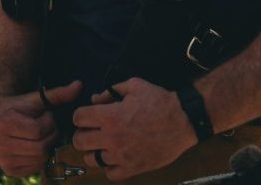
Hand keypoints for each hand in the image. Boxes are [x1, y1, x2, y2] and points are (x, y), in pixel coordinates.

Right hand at [0, 79, 81, 176]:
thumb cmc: (20, 107)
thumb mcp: (36, 99)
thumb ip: (58, 94)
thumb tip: (79, 85)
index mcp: (4, 124)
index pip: (37, 130)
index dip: (49, 123)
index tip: (47, 116)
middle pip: (40, 148)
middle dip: (51, 136)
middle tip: (49, 128)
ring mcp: (3, 159)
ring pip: (39, 159)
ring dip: (47, 147)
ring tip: (43, 136)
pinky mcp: (9, 169)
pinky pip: (35, 167)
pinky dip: (41, 157)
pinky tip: (36, 145)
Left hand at [71, 78, 198, 179]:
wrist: (182, 121)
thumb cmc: (159, 101)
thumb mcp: (134, 86)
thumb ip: (111, 91)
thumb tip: (95, 99)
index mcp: (110, 116)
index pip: (78, 118)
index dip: (81, 115)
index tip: (87, 115)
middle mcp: (111, 138)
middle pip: (79, 141)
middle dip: (82, 134)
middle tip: (91, 131)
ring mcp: (121, 156)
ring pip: (91, 160)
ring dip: (94, 151)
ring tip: (103, 145)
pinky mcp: (132, 168)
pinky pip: (109, 174)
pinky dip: (110, 167)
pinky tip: (116, 157)